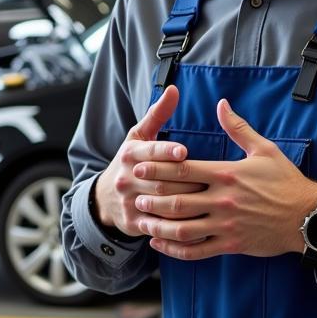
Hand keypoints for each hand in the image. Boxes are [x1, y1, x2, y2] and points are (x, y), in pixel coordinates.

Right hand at [93, 86, 202, 235]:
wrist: (105, 198)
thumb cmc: (130, 162)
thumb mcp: (138, 137)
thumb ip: (158, 114)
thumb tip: (174, 89)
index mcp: (129, 154)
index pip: (149, 152)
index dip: (166, 152)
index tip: (184, 152)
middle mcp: (127, 178)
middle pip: (160, 181)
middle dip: (186, 182)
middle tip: (211, 182)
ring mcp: (129, 202)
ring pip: (162, 205)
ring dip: (186, 205)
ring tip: (210, 201)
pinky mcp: (134, 223)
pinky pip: (160, 227)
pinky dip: (179, 227)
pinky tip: (200, 225)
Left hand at [131, 99, 316, 259]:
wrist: (309, 216)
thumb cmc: (285, 180)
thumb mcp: (264, 149)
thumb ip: (238, 128)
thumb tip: (221, 104)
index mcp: (226, 174)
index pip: (184, 170)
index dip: (158, 168)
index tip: (140, 166)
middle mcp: (223, 200)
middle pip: (178, 200)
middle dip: (153, 198)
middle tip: (134, 194)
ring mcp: (226, 224)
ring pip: (184, 228)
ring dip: (159, 225)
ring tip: (142, 220)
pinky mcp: (231, 244)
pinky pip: (198, 250)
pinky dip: (176, 249)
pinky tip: (161, 244)